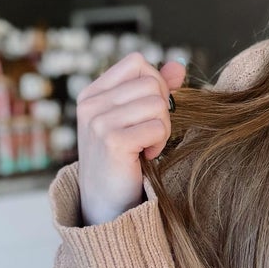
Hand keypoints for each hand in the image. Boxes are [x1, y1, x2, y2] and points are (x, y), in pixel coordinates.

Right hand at [76, 55, 186, 226]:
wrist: (105, 204)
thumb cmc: (122, 159)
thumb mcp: (133, 118)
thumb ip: (154, 89)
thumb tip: (178, 65)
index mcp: (92, 93)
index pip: (137, 62)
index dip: (155, 83)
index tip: (148, 112)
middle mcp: (90, 104)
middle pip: (151, 82)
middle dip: (162, 108)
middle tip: (150, 133)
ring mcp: (98, 122)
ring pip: (157, 103)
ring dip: (163, 128)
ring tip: (148, 145)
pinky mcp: (112, 141)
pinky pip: (157, 127)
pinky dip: (159, 143)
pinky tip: (145, 156)